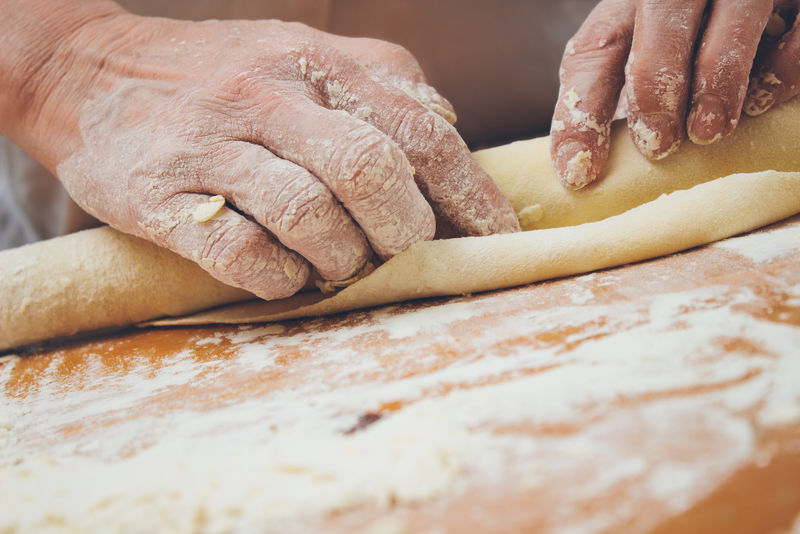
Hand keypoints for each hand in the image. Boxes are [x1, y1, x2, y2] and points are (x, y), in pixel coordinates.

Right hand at [2, 3, 518, 300]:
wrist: (89, 71)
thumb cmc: (217, 73)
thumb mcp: (301, 54)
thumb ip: (380, 86)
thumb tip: (452, 134)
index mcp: (316, 63)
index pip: (418, 131)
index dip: (468, 194)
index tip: (496, 239)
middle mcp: (269, 97)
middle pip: (370, 171)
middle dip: (402, 229)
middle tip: (400, 249)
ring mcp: (213, 147)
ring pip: (310, 216)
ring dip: (343, 259)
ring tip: (340, 265)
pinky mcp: (163, 200)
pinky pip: (244, 253)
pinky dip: (281, 277)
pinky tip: (287, 274)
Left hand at [550, 0, 796, 188]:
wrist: (752, 14)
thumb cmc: (687, 58)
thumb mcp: (641, 69)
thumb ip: (613, 105)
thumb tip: (578, 168)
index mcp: (629, 7)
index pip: (592, 51)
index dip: (581, 111)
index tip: (577, 172)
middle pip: (664, 5)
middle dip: (655, 79)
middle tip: (658, 143)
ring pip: (737, 6)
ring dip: (719, 73)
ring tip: (708, 131)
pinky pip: (798, 24)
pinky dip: (783, 63)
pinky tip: (764, 99)